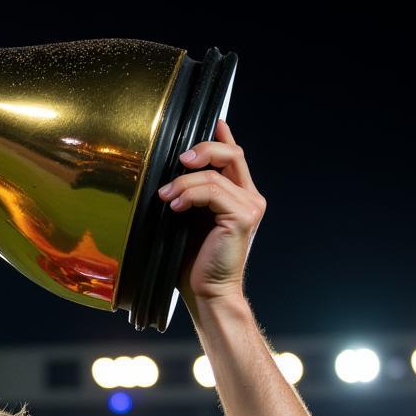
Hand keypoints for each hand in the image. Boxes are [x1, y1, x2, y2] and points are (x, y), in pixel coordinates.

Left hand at [156, 119, 265, 309]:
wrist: (207, 293)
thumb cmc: (193, 264)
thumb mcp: (186, 223)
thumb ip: (187, 198)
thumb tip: (168, 178)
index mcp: (239, 198)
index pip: (234, 157)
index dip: (222, 137)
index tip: (212, 122)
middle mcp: (249, 198)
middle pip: (232, 154)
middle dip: (203, 150)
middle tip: (178, 159)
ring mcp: (250, 207)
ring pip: (216, 174)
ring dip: (184, 182)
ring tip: (165, 197)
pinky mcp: (243, 217)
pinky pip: (214, 191)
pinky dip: (190, 194)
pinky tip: (175, 206)